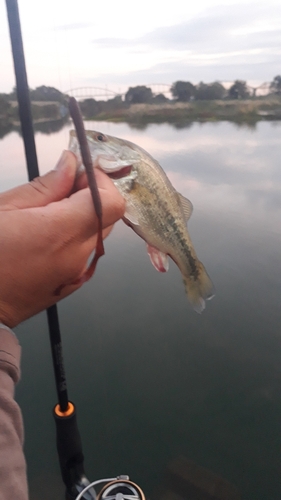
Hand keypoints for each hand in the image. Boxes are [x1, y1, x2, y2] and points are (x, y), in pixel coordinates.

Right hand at [0, 151, 124, 327]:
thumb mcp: (5, 209)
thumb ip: (44, 187)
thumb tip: (70, 164)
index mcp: (59, 233)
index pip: (111, 201)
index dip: (101, 181)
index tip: (80, 171)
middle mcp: (76, 255)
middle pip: (109, 215)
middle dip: (93, 194)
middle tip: (62, 187)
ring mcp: (77, 272)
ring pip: (99, 232)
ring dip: (86, 214)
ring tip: (51, 212)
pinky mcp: (73, 282)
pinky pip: (88, 250)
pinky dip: (78, 235)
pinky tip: (50, 234)